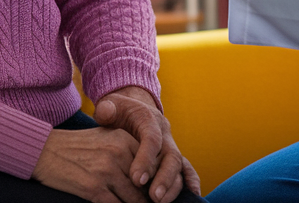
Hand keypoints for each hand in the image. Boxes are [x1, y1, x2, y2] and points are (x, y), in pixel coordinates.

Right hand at [32, 127, 146, 202]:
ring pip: (134, 200)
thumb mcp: (105, 138)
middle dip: (148, 199)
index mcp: (124, 139)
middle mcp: (118, 153)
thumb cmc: (76, 146)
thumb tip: (148, 176)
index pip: (151, 166)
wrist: (44, 151)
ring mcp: (106, 172)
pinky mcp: (94, 189)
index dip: (154, 183)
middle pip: (145, 185)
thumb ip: (128, 151)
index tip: (155, 194)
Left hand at [94, 87, 200, 202]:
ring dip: (173, 186)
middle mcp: (164, 132)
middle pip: (170, 155)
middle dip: (164, 177)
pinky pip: (186, 168)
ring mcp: (171, 145)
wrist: (132, 110)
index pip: (151, 138)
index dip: (146, 159)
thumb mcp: (110, 106)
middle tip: (153, 197)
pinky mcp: (174, 156)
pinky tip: (192, 194)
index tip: (136, 179)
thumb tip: (106, 112)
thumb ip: (106, 110)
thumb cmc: (118, 111)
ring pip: (179, 165)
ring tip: (160, 201)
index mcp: (149, 119)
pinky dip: (191, 181)